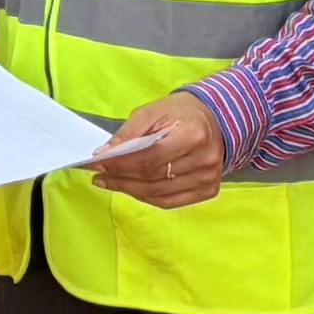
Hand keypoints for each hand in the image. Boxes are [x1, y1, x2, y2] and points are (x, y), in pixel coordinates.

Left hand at [90, 91, 225, 208]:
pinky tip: (131, 189)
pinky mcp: (208, 190)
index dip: (121, 163)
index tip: (97, 164)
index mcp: (193, 135)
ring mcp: (208, 178)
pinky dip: (146, 197)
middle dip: (121, 177)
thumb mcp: (153, 111)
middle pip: (153, 177)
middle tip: (99, 175)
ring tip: (110, 182)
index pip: (149, 157)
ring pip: (158, 193)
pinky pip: (169, 202)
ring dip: (129, 190)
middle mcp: (204, 160)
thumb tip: (105, 155)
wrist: (215, 120)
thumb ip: (129, 133)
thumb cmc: (180, 114)